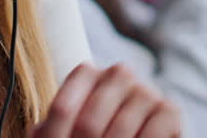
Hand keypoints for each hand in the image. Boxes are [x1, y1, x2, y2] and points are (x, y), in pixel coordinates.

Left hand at [30, 63, 179, 137]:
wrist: (128, 134)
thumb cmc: (96, 136)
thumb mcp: (67, 132)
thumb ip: (50, 130)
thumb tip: (37, 133)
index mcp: (87, 75)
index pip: (63, 108)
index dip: (57, 135)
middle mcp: (119, 74)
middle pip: (89, 123)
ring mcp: (146, 90)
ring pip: (119, 130)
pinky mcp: (169, 110)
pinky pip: (152, 132)